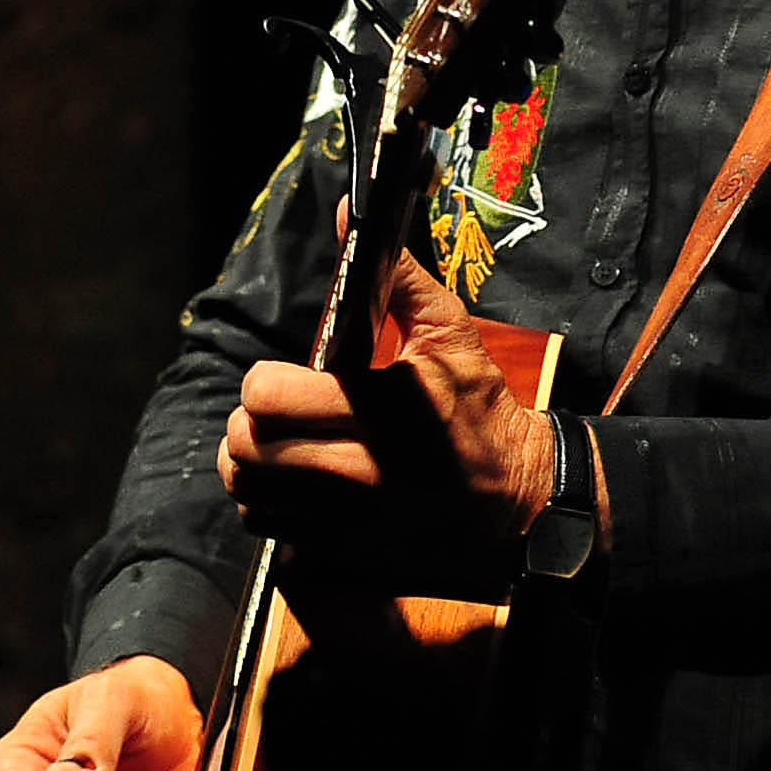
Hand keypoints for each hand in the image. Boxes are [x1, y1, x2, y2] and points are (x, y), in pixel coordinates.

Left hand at [216, 249, 556, 578]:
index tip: (283, 380)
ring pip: (250, 495)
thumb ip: (395, 276)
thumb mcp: (450, 334)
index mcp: (381, 408)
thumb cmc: (481, 410)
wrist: (524, 502)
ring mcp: (352, 520)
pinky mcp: (350, 554)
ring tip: (276, 450)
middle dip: (248, 426)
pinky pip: (273, 532)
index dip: (262, 384)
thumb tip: (350, 216)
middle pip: (246, 449)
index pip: (265, 398)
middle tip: (272, 416)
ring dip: (252, 469)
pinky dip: (271, 509)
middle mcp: (360, 469)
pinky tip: (295, 488)